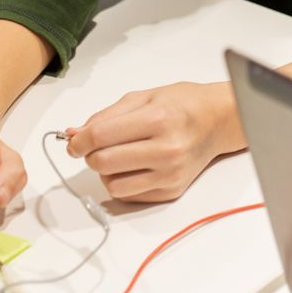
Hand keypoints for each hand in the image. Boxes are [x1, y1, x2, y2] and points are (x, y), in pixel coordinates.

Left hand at [66, 82, 241, 202]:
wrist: (217, 121)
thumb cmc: (181, 104)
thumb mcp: (142, 97)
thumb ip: (105, 116)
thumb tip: (74, 134)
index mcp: (158, 119)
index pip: (101, 137)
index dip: (79, 141)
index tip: (74, 142)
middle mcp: (166, 150)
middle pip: (103, 163)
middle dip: (90, 155)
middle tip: (95, 147)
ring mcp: (170, 174)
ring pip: (113, 185)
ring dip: (106, 172)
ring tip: (118, 155)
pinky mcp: (172, 191)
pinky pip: (129, 195)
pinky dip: (122, 182)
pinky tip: (133, 166)